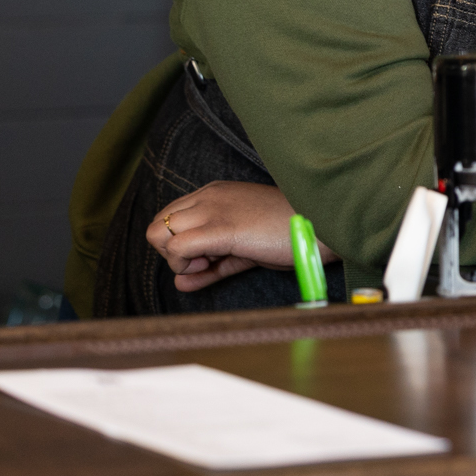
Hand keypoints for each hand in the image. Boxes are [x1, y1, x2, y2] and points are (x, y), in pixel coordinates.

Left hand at [147, 180, 332, 293]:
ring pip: (158, 234)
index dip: (178, 243)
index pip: (169, 217)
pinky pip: (177, 247)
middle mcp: (208, 196)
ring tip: (208, 265)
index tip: (204, 258)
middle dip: (170, 251)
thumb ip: (212, 264)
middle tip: (202, 263)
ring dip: (176, 258)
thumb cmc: (288, 234)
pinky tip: (210, 268)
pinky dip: (184, 265)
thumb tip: (180, 283)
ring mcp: (212, 210)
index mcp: (215, 193)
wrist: (320, 224)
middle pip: (156, 225)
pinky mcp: (221, 228)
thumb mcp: (244, 247)